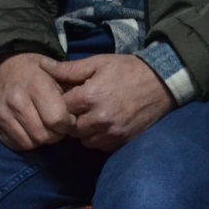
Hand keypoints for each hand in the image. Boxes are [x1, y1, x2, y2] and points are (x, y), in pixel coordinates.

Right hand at [0, 53, 74, 150]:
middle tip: (60, 127)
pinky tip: (33, 130)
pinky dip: (27, 141)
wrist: (4, 67)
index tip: (71, 119)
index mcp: (36, 86)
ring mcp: (3, 113)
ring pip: (30, 143)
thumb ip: (70, 89)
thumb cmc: (36, 71)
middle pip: (44, 135)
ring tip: (47, 128)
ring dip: (42, 140)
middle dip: (57, 135)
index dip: (68, 124)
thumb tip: (84, 109)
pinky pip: (16, 144)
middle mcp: (17, 101)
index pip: (57, 119)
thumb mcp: (56, 72)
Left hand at [45, 55, 172, 151]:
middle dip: (72, 119)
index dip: (62, 104)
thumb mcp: (100, 62)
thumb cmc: (129, 69)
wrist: (164, 82)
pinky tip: (105, 125)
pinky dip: (99, 138)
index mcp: (89, 96)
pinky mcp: (123, 139)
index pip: (59, 109)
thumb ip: (71, 69)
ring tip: (94, 118)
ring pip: (84, 139)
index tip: (70, 98)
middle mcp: (98, 118)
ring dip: (85, 131)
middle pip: (70, 128)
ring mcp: (112, 131)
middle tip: (82, 109)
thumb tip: (45, 68)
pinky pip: (100, 145)